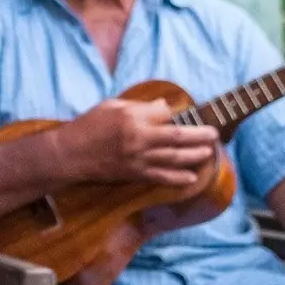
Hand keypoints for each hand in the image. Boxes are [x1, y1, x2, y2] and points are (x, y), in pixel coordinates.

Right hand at [61, 98, 222, 187]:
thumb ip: (139, 106)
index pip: (165, 113)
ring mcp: (138, 159)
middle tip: (214, 133)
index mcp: (132, 118)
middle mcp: (139, 138)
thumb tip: (164, 107)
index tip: (184, 113)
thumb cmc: (88, 126)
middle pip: (178, 136)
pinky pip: (162, 177)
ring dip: (195, 155)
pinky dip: (178, 178)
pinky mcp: (135, 174)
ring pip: (175, 157)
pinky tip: (192, 177)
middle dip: (200, 135)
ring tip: (209, 151)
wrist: (70, 154)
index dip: (178, 113)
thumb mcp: (111, 106)